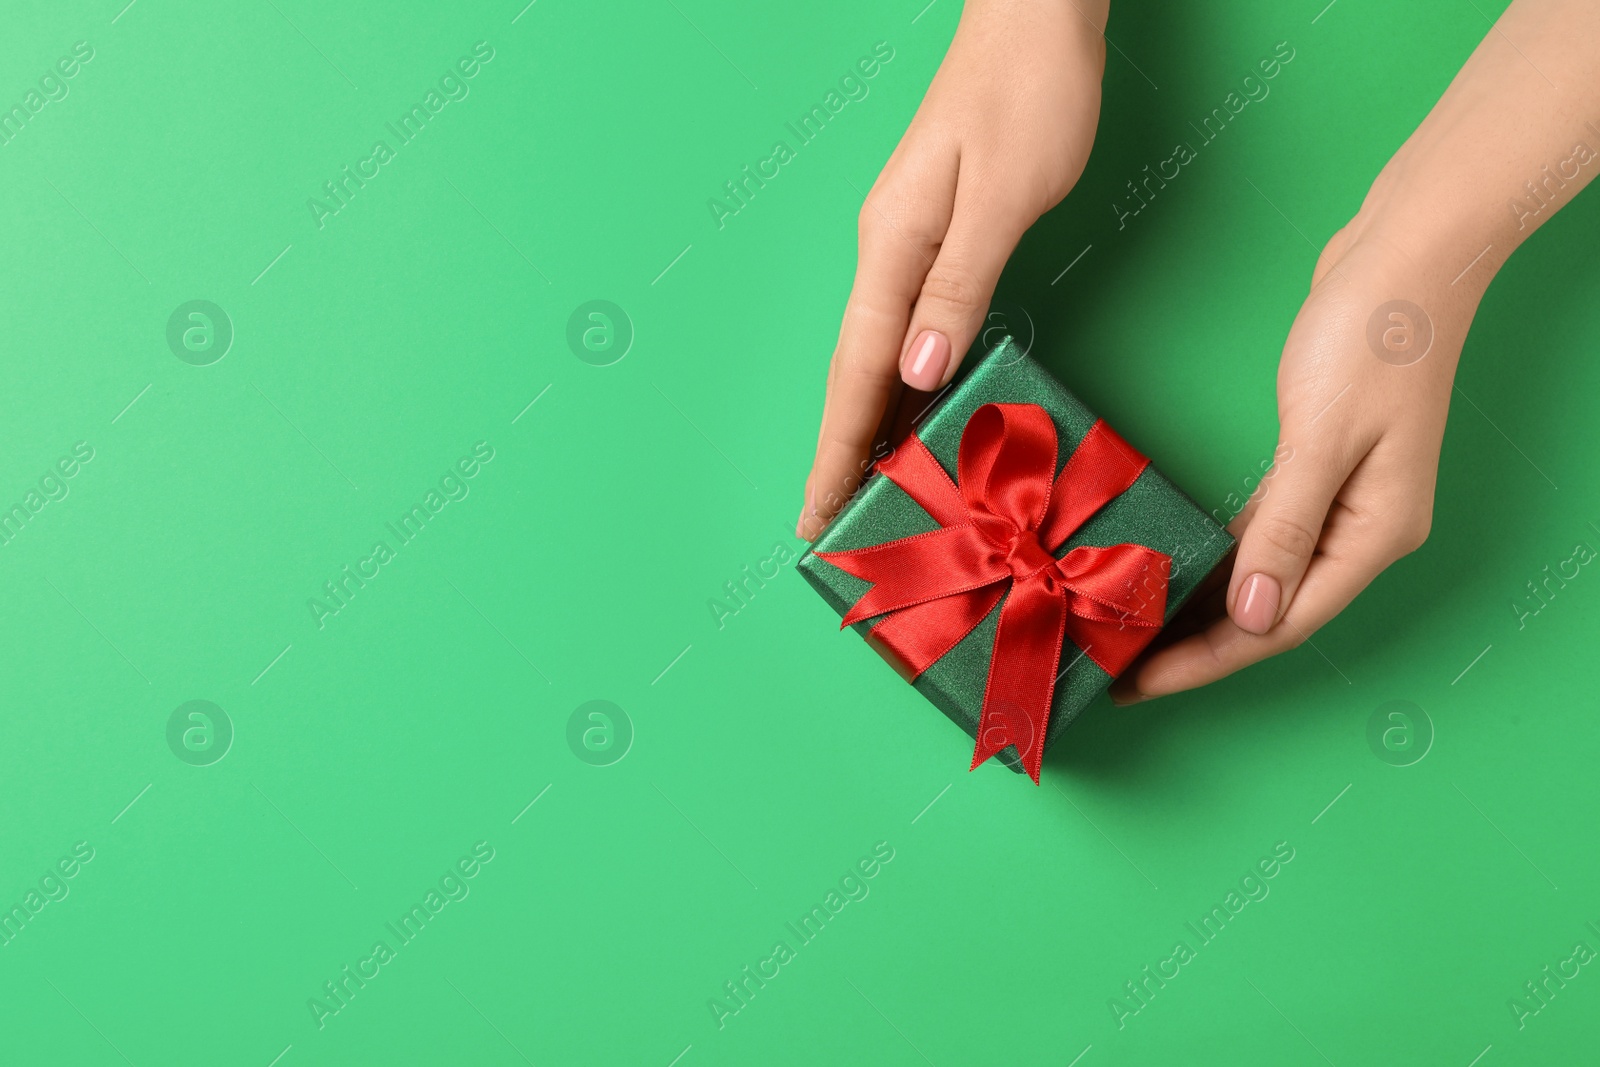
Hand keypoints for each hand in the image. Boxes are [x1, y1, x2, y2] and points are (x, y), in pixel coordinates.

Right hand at [799, 0, 1108, 538]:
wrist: (1037, 16)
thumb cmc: (1028, 92)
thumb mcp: (1002, 194)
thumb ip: (959, 286)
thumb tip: (918, 370)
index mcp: (893, 246)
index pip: (856, 373)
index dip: (838, 450)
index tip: (817, 514)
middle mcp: (888, 252)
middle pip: (854, 374)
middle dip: (841, 453)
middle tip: (832, 527)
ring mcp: (907, 245)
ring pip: (878, 357)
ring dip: (869, 427)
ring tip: (866, 494)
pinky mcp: (936, 238)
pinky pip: (907, 331)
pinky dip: (903, 384)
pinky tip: (914, 414)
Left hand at [1111, 220, 1475, 700]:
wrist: (1405, 255)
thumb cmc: (1372, 337)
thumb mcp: (1322, 438)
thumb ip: (1285, 529)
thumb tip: (1252, 615)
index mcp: (1374, 535)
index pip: (1279, 625)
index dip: (1205, 660)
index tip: (1139, 683)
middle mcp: (1361, 529)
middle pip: (1267, 611)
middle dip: (1194, 645)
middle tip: (1116, 666)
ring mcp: (1342, 499)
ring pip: (1260, 574)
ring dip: (1200, 604)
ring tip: (1132, 629)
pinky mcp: (1318, 466)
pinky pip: (1260, 532)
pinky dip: (1218, 554)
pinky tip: (1174, 566)